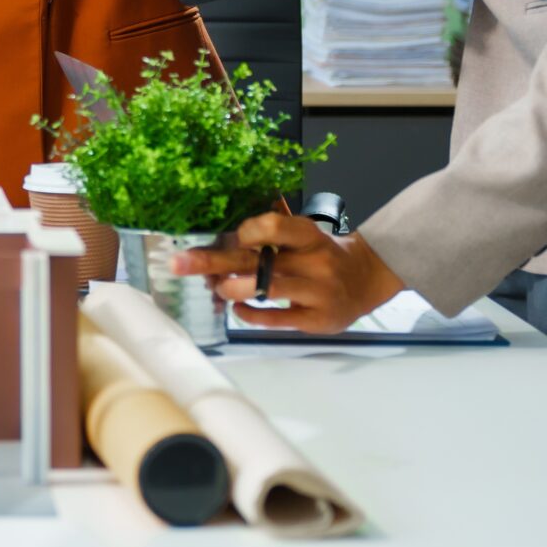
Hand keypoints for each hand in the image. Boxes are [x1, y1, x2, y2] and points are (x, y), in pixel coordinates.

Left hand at [172, 212, 404, 334]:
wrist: (367, 281)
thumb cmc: (323, 255)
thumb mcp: (306, 236)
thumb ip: (272, 235)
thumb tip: (221, 235)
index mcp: (310, 237)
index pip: (274, 226)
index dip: (246, 232)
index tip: (229, 238)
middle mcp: (315, 263)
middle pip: (258, 260)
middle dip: (213, 261)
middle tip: (179, 263)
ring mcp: (318, 292)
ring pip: (265, 289)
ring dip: (231, 289)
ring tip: (218, 289)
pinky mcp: (317, 320)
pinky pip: (276, 319)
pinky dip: (250, 314)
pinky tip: (237, 309)